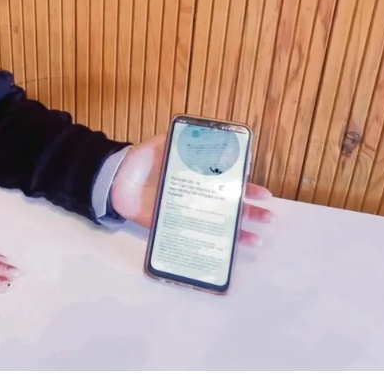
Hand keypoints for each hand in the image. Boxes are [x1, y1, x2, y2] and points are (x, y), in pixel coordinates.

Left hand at [109, 131, 274, 246]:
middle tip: (269, 217)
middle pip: (228, 205)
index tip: (262, 193)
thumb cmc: (137, 163)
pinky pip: (193, 238)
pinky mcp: (171, 227)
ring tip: (258, 238)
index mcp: (196, 177)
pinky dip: (211, 245)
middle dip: (250, 212)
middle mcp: (195, 196)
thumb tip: (195, 131)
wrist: (113, 181)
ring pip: (217, 224)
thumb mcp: (156, 146)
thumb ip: (174, 141)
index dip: (245, 187)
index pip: (227, 183)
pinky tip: (228, 252)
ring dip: (239, 231)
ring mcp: (185, 213)